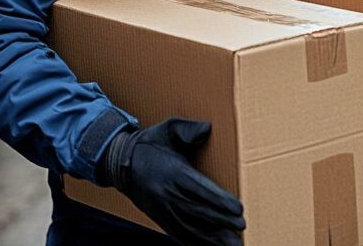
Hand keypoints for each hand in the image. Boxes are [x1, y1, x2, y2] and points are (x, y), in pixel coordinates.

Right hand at [98, 117, 244, 244]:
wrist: (120, 163)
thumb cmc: (150, 144)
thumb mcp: (167, 129)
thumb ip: (187, 129)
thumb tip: (207, 129)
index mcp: (172, 172)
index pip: (199, 189)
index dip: (220, 201)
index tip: (238, 208)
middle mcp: (166, 194)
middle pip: (198, 211)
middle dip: (221, 221)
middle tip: (241, 227)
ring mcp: (161, 209)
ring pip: (189, 228)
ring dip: (211, 238)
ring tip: (232, 243)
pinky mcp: (159, 218)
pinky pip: (178, 234)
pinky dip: (195, 242)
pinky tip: (210, 245)